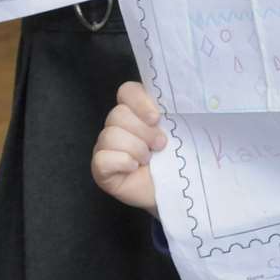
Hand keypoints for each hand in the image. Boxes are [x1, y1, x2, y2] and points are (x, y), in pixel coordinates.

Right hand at [91, 81, 165, 215]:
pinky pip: (103, 158)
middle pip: (118, 114)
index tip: (157, 118)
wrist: (174, 188)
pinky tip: (134, 168)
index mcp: (137, 110)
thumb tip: (178, 102)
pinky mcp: (100, 168)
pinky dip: (122, 162)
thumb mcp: (179, 130)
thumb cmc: (176, 157)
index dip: (140, 102)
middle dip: (144, 131)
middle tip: (160, 144)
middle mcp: (118, 124)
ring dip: (136, 149)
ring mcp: (106, 146)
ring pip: (110, 135)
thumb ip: (173, 111)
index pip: (127, 91)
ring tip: (149, 159)